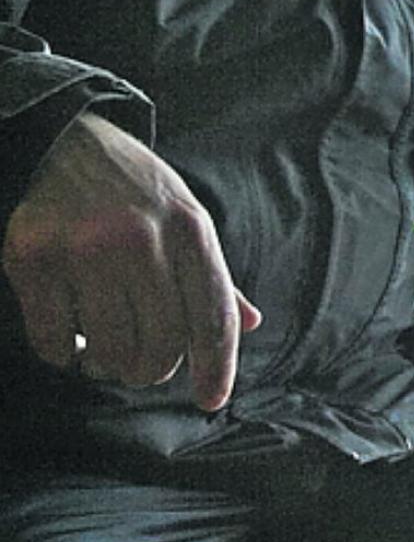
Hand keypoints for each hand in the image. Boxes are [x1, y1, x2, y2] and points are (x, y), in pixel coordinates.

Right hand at [1, 113, 260, 410]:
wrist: (66, 141)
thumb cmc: (137, 193)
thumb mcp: (187, 219)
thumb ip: (213, 275)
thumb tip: (252, 323)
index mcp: (191, 229)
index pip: (214, 315)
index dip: (217, 366)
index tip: (212, 400)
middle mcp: (142, 238)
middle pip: (161, 345)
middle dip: (151, 368)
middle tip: (138, 362)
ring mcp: (85, 248)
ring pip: (108, 351)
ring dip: (106, 365)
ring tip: (102, 348)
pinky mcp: (33, 258)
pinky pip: (54, 342)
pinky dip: (62, 353)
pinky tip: (68, 331)